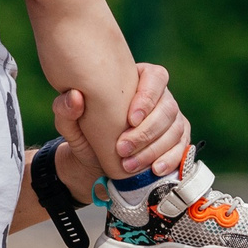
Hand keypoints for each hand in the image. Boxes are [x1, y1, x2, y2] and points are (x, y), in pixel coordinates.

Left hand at [51, 62, 189, 193]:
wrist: (95, 164)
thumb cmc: (85, 134)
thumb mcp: (69, 124)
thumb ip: (65, 109)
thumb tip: (75, 97)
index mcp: (138, 80)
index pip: (155, 77)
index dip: (148, 96)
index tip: (130, 119)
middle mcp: (160, 97)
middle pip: (167, 107)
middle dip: (146, 132)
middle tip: (123, 149)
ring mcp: (172, 119)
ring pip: (175, 129)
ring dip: (153, 149)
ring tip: (129, 165)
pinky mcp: (177, 140)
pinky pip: (182, 148)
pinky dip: (169, 160)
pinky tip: (154, 169)